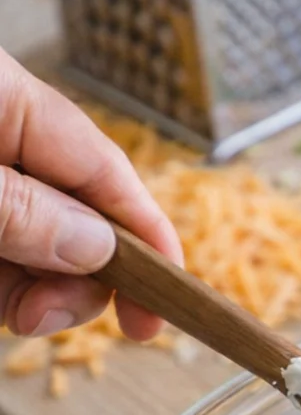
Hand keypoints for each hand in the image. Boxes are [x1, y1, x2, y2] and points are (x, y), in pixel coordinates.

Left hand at [0, 47, 181, 340]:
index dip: (147, 235)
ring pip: (37, 244)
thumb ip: (23, 213)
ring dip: (37, 292)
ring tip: (17, 317)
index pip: (104, 167)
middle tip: (46, 318)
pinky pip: (2, 255)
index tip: (169, 298)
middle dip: (80, 275)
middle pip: (77, 212)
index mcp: (5, 97)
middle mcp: (1, 135)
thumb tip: (99, 246)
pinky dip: (5, 287)